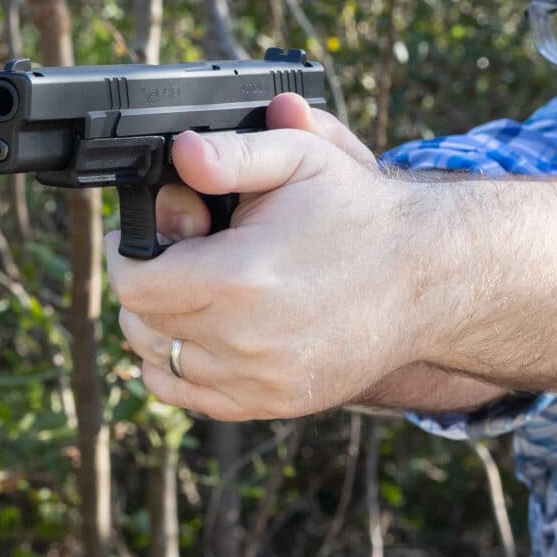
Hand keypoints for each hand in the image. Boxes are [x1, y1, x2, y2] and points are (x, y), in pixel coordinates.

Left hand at [107, 94, 421, 419]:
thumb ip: (233, 153)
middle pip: (141, 322)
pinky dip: (180, 367)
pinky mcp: (274, 403)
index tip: (155, 233)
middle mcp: (243, 339)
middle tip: (185, 253)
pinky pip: (190, 397)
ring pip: (158, 362)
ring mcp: (259, 380)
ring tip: (196, 288)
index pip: (134, 282)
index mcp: (238, 278)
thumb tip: (181, 152)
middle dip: (149, 283)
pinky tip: (204, 332)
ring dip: (161, 325)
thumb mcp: (301, 159)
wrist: (425, 277)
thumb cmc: (359, 213)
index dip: (131, 252)